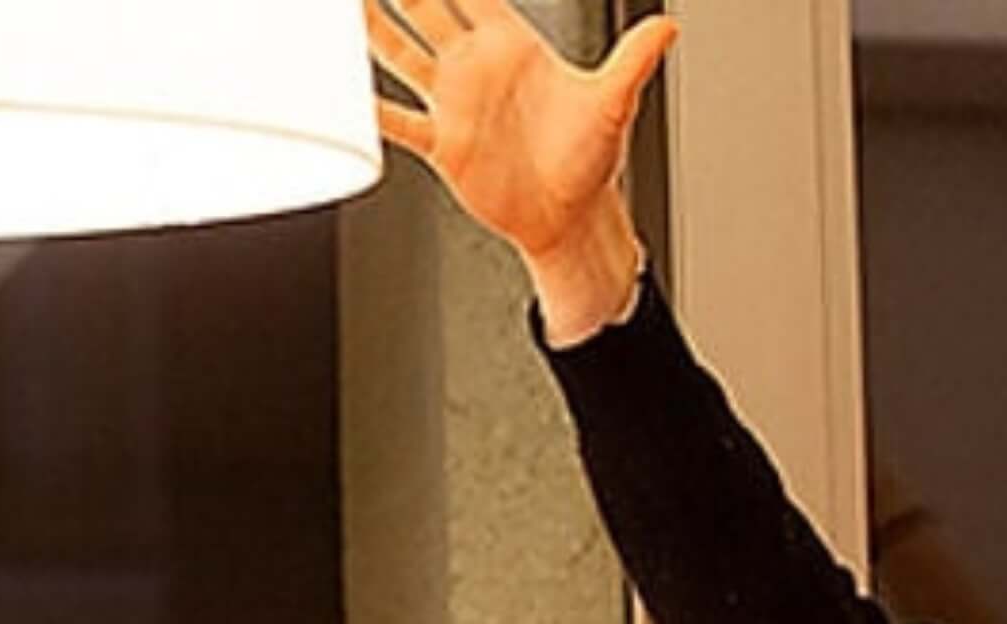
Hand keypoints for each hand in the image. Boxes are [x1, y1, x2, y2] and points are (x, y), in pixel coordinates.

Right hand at [366, 0, 673, 336]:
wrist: (568, 220)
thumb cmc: (591, 163)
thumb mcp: (613, 104)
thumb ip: (633, 61)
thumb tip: (667, 26)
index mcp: (512, 44)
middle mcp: (476, 67)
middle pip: (424, 4)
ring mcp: (454, 104)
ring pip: (400, 52)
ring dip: (371, 28)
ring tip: (339, 10)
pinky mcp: (442, 146)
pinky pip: (396, 121)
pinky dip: (368, 109)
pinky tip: (342, 94)